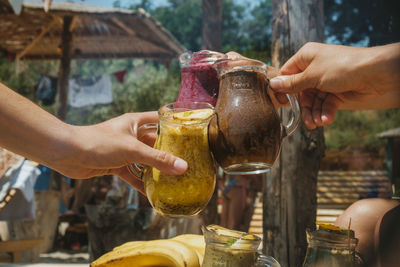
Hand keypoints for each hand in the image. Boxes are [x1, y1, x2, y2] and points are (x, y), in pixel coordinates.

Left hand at [52, 112, 187, 193]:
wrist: (67, 154)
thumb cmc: (99, 142)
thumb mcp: (132, 150)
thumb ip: (158, 159)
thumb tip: (183, 167)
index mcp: (135, 122)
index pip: (160, 120)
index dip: (174, 125)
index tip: (190, 134)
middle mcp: (131, 135)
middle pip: (155, 143)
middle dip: (169, 152)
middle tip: (187, 161)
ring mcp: (123, 150)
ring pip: (145, 160)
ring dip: (156, 169)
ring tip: (174, 179)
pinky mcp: (116, 164)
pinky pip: (133, 174)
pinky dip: (141, 183)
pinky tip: (152, 194)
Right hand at [269, 42, 399, 128]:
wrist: (375, 73)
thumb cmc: (341, 67)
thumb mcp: (312, 75)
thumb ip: (292, 83)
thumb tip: (272, 84)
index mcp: (306, 57)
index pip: (287, 73)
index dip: (283, 89)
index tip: (281, 103)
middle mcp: (314, 68)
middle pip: (300, 92)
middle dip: (303, 107)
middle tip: (304, 121)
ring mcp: (325, 81)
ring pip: (313, 101)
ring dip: (314, 113)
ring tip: (316, 124)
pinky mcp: (336, 91)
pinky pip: (325, 104)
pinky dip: (325, 113)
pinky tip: (326, 120)